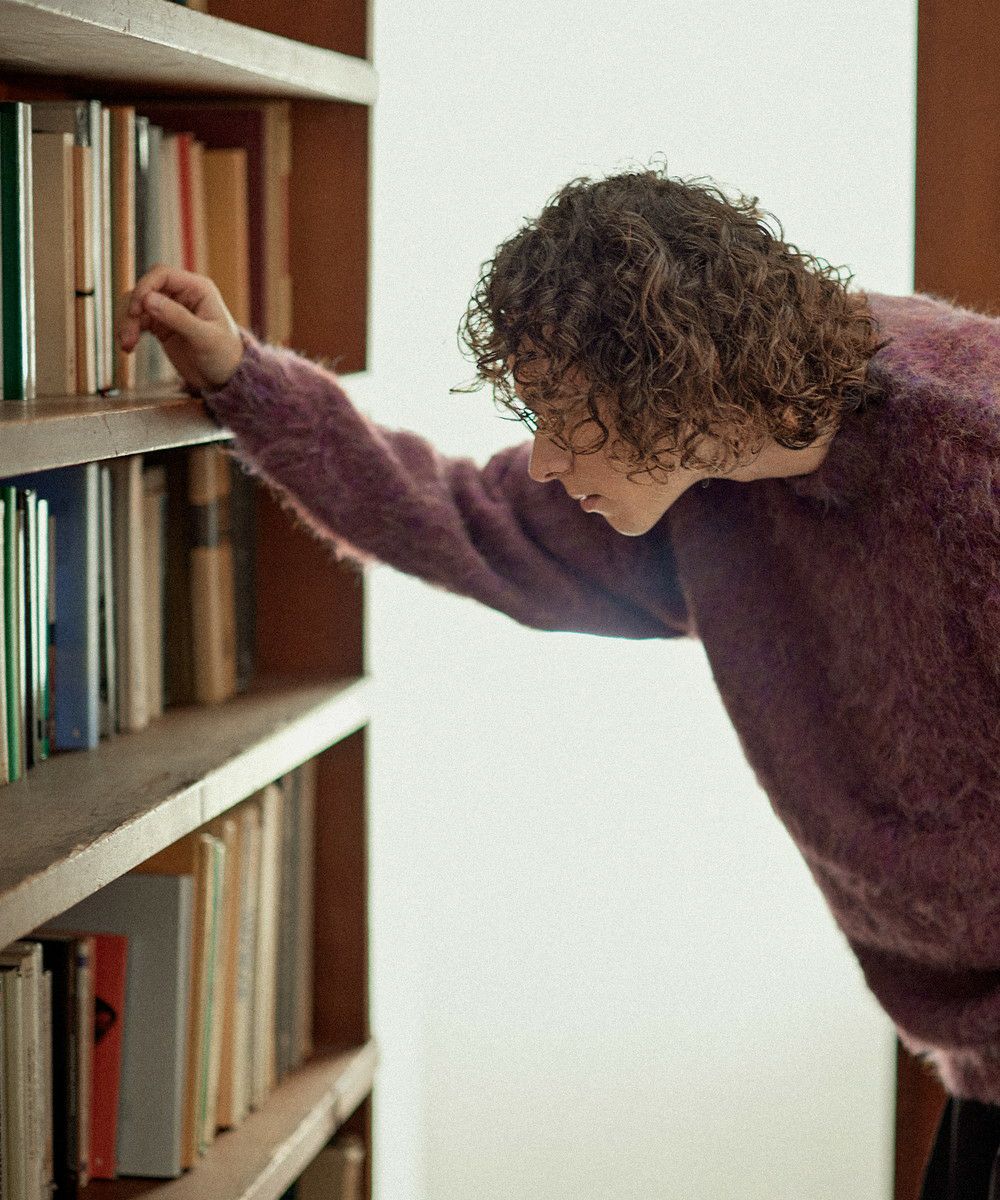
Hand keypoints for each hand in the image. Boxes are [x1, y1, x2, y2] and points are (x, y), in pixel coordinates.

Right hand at [116, 265, 244, 390]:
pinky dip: (130, 331)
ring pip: (138, 306)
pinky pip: (138, 321)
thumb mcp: (205, 338)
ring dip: (128, 322)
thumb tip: (148, 300)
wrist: (226, 378)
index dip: (145, 287)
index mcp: (197, 289)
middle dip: (133, 308)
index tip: (137, 309)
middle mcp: (181, 295)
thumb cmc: (225, 355)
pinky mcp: (161, 325)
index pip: (162, 275)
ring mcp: (169, 310)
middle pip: (146, 289)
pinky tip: (128, 346)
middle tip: (129, 331)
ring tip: (127, 343)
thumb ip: (178, 317)